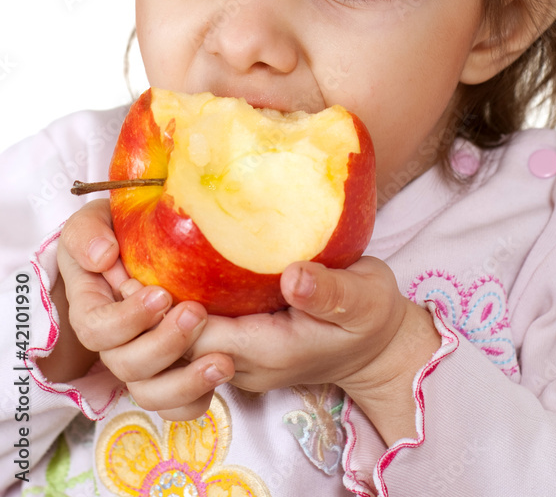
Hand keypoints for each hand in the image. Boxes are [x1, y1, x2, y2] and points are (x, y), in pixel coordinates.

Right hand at [40, 200, 233, 417]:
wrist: (144, 244)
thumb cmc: (116, 231)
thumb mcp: (94, 221)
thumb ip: (88, 233)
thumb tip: (102, 256)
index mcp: (92, 307)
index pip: (96, 330)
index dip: (127, 320)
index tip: (161, 294)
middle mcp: (115, 342)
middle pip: (126, 367)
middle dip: (164, 344)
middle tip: (197, 313)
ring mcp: (143, 360)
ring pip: (151, 395)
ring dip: (185, 381)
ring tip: (221, 360)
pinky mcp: (171, 370)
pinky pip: (177, 404)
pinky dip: (198, 397)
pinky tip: (222, 372)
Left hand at [136, 256, 441, 442]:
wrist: (378, 346)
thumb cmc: (371, 317)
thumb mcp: (363, 298)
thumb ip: (330, 291)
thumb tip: (294, 277)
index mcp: (267, 349)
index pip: (196, 339)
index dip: (162, 310)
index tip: (138, 268)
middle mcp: (243, 359)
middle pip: (175, 345)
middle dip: (143, 308)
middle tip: (114, 259)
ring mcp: (238, 355)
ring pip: (177, 342)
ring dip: (149, 309)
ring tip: (122, 260)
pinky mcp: (238, 342)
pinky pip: (193, 331)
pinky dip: (170, 304)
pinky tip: (157, 266)